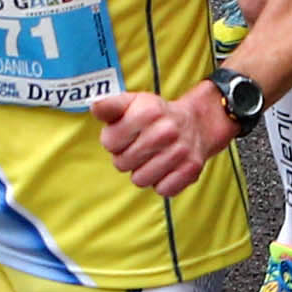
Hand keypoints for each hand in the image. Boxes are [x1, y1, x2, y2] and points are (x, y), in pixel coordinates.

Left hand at [92, 83, 233, 197]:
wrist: (196, 124)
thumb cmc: (156, 115)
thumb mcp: (132, 102)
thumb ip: (111, 105)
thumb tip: (95, 107)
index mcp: (148, 111)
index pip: (109, 142)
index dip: (113, 141)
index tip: (124, 134)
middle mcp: (165, 131)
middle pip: (122, 163)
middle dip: (126, 157)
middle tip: (139, 147)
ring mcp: (179, 151)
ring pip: (140, 180)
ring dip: (143, 171)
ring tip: (152, 157)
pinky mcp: (191, 170)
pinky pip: (162, 190)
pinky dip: (161, 182)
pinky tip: (165, 167)